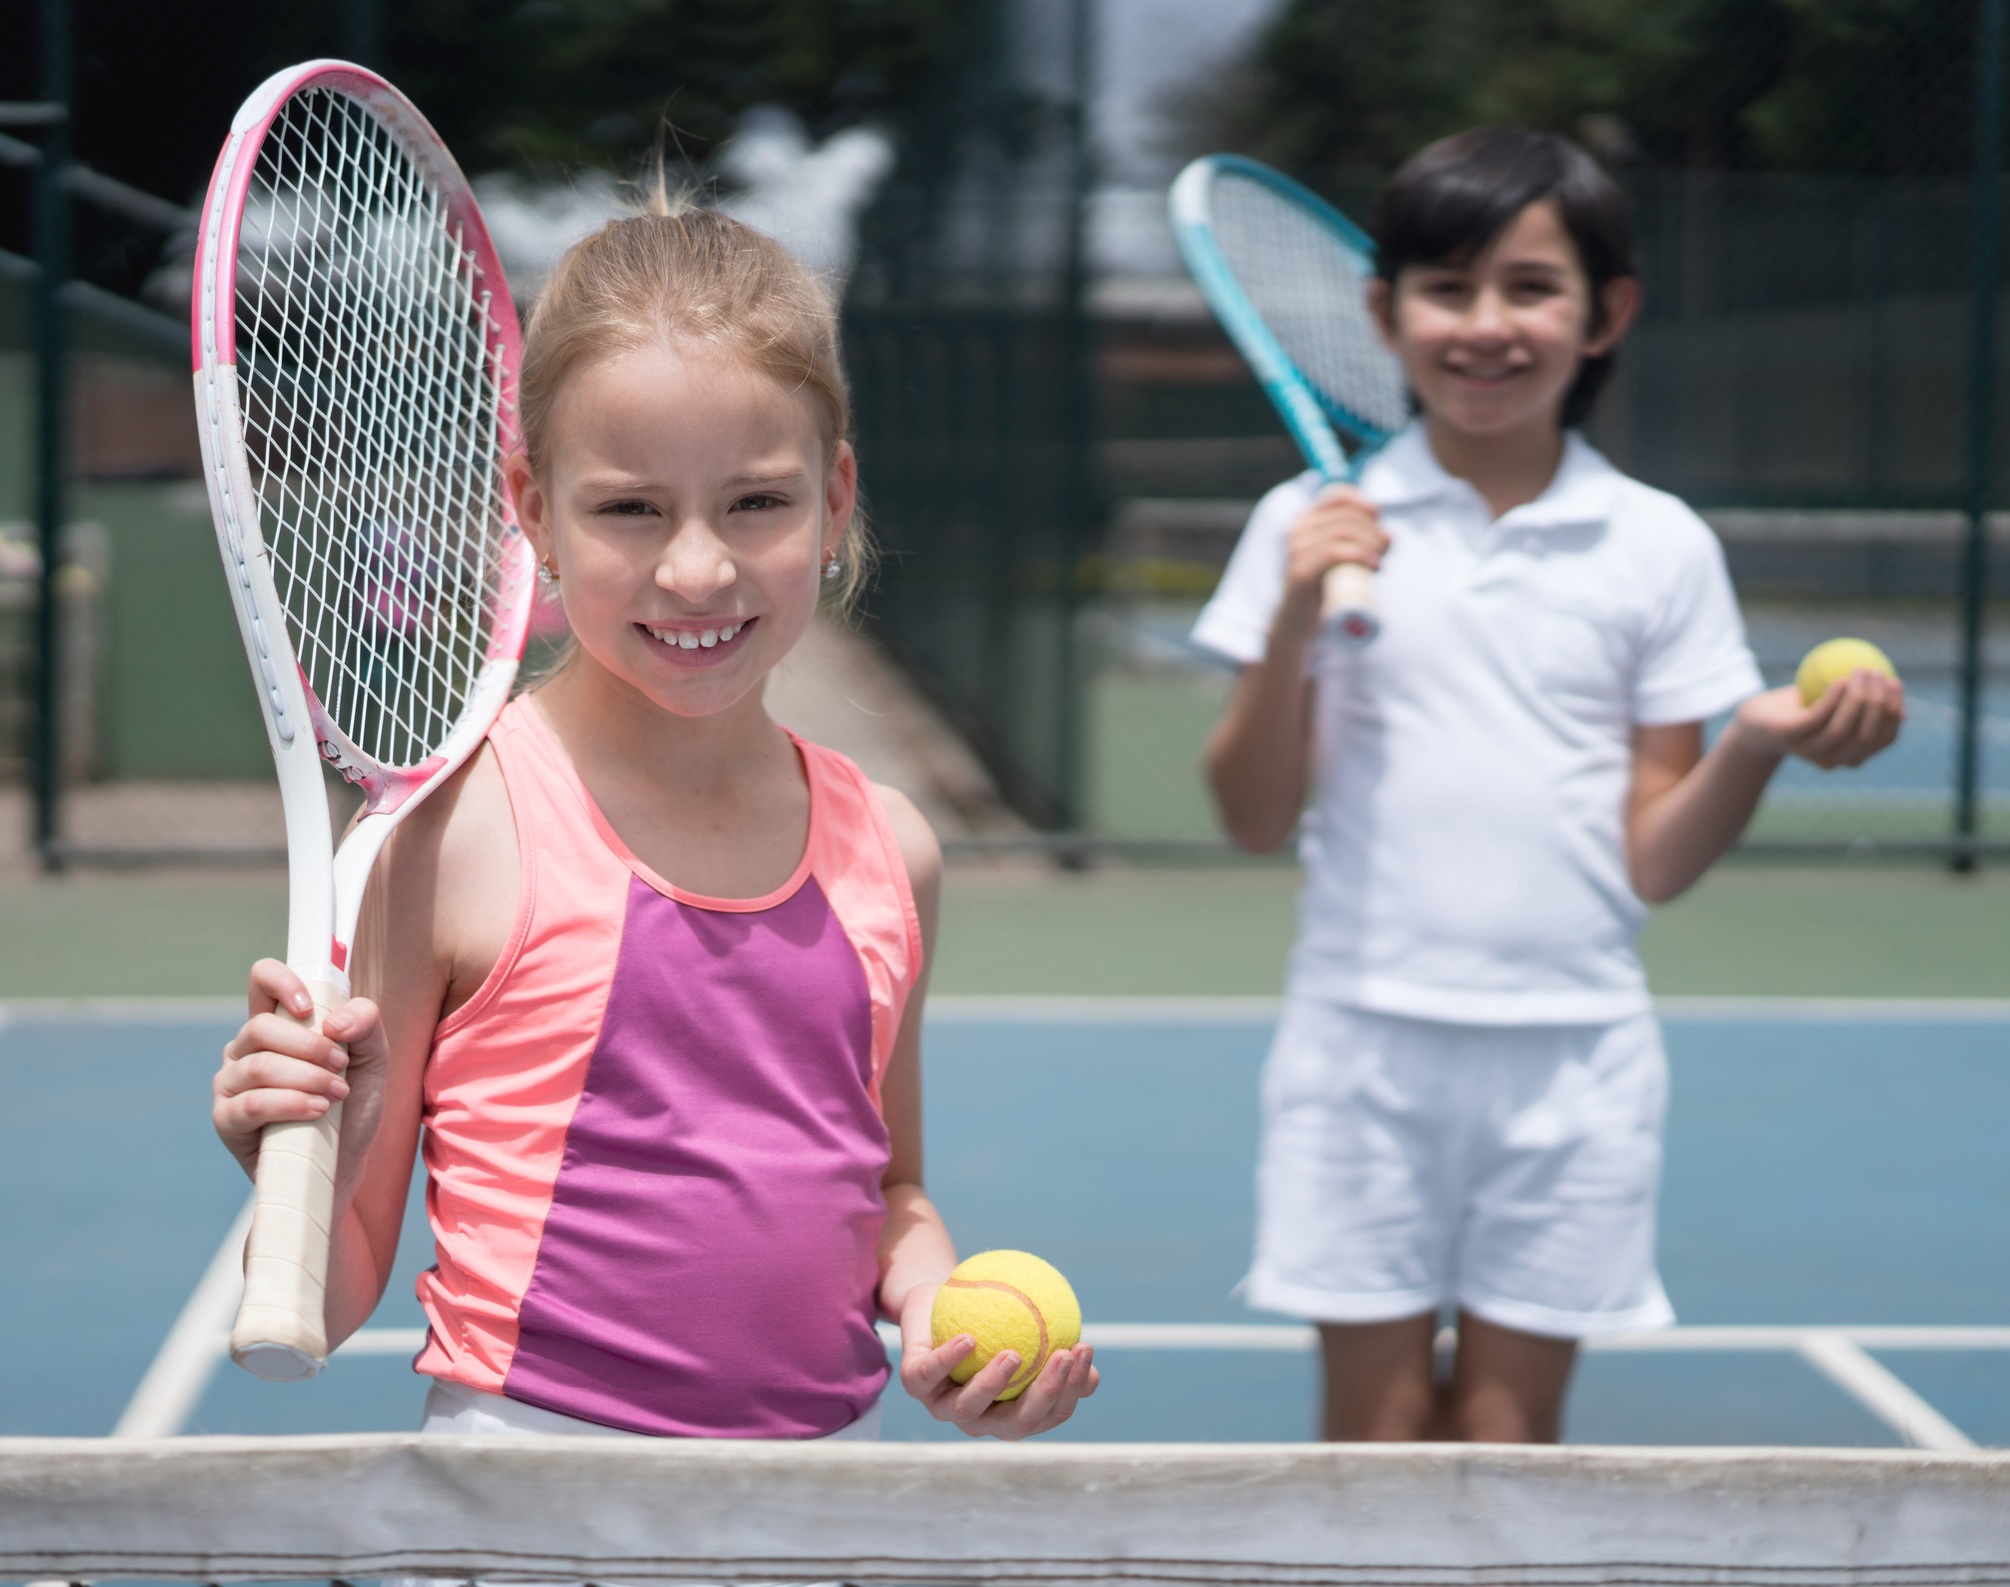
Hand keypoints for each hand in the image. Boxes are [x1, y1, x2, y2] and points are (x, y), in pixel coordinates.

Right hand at [213, 959, 389, 1205]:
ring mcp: (230, 1085)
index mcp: (276, 1027)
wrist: (343, 1167)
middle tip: (342, 1066)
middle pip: (261, 1027)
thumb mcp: (373, 1062)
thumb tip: (335, 1021)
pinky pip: (251, 1104)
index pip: (261, 981)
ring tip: (337, 1094)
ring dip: (306, 1077)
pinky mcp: (226, 1121)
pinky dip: (290, 1104)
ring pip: (259, 1065)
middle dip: (309, 1045)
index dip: (281, 981)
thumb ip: (366, 1025)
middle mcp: (245, 1051)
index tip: (309, 1006)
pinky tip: (318, 1111)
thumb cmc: (352, 1109)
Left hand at [894, 1280, 1098, 1439]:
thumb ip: (1053, 1346)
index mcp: (1011, 1413)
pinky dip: (949, 1359)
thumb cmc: (990, 1317)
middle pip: (1016, 1423)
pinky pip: (930, 1373)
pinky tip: (969, 1340)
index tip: (1084, 1348)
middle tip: (1063, 1355)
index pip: (1050, 1412)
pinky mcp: (915, 1384)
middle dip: (1045, 1394)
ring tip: (1014, 1354)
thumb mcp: (1024, 1326)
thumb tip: (1087, 1356)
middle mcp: (979, 1419)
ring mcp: (943, 1406)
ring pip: (969, 1408)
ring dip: (993, 1384)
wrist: (936, 1304)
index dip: (1072, 1388)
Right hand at [1276, 485, 1388, 640]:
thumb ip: (1362, 544)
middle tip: (1384, 550)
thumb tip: (1390, 536)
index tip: (1378, 519)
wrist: (1298, 620)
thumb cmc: (1323, 587)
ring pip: (1344, 532)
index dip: (1363, 503)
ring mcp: (1297, 549)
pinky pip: (1333, 552)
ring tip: (1380, 560)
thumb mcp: (1342, 558)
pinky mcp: (1300, 570)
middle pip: (1347, 516)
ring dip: (1370, 543)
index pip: (1338, 495)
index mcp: (1306, 520)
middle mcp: (1298, 529)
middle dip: (1373, 531)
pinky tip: (1373, 565)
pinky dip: (1359, 556)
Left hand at [1730, 671, 1904, 768]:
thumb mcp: (1834, 704)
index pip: (1883, 739)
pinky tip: (1841, 680)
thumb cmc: (1800, 710)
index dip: (1894, 712)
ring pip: (1843, 730)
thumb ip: (1861, 702)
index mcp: (1851, 755)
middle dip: (1879, 703)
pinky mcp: (1789, 738)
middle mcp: (1833, 759)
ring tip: (1861, 671)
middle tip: (1878, 673)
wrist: (1755, 722)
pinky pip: (1816, 719)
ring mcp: (1809, 751)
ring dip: (1858, 699)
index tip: (1896, 682)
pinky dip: (1832, 699)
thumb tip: (1894, 692)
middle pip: (1867, 736)